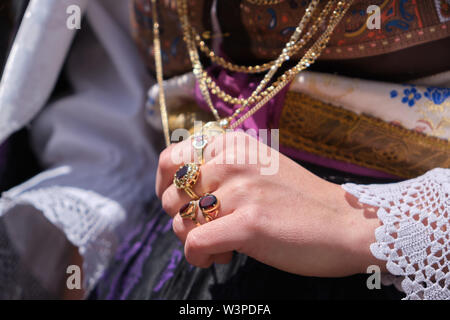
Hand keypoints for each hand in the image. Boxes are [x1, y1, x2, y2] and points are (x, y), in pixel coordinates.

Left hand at [156, 131, 385, 276]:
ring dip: (193, 240)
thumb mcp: (258, 168)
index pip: (172, 159)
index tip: (178, 204)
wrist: (348, 223)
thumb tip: (180, 193)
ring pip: (180, 222)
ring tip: (222, 245)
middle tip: (207, 229)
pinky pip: (194, 244)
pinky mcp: (247, 223)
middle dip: (181, 219)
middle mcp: (232, 161)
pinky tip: (222, 258)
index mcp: (233, 144)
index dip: (164, 186)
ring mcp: (240, 191)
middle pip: (172, 196)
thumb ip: (222, 171)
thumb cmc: (301, 202)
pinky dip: (199, 257)